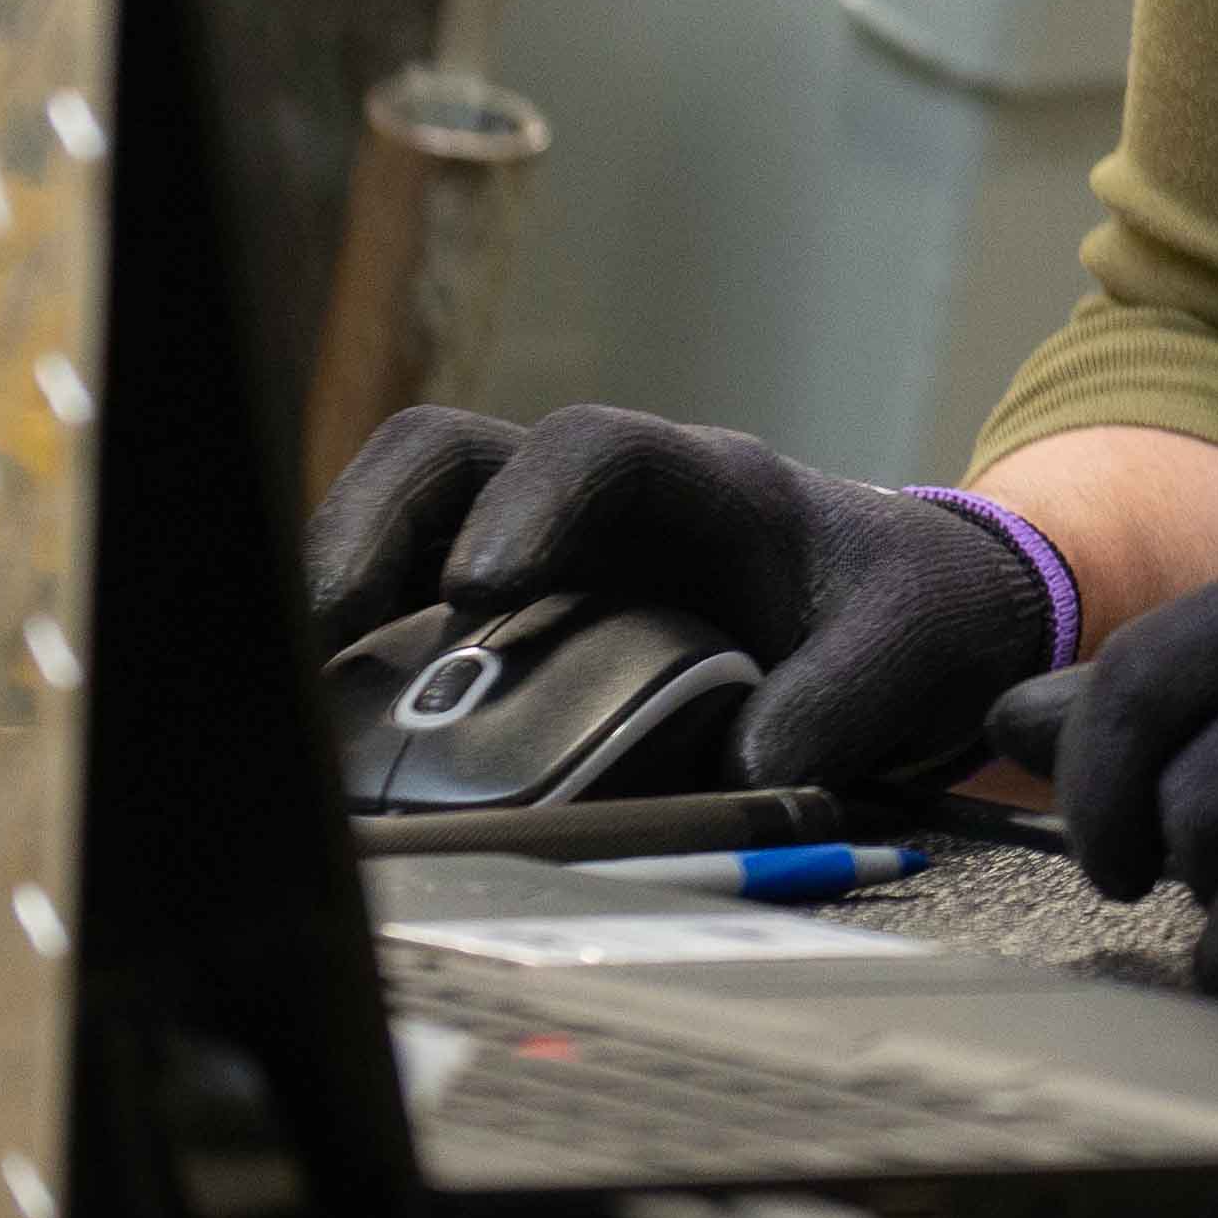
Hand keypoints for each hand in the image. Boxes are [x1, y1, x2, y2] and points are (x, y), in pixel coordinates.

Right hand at [301, 401, 1072, 794]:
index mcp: (713, 490)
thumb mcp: (917, 650)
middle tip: (326, 629)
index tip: (482, 589)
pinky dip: (362, 654)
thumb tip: (750, 768)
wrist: (925, 612)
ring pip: (413, 522)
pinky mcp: (522, 620)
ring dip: (344, 586)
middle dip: (375, 524)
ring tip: (291, 688)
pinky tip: (328, 732)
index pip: (600, 449)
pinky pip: (414, 604)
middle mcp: (610, 507)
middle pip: (457, 454)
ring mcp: (553, 555)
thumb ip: (848, 700)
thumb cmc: (917, 614)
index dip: (530, 502)